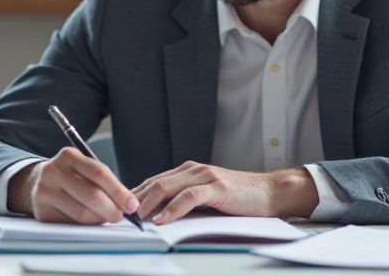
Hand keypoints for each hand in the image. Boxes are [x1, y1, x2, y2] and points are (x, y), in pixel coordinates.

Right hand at [7, 147, 139, 223]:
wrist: (39, 182)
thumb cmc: (72, 176)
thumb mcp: (85, 170)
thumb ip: (104, 182)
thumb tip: (129, 204)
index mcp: (69, 156)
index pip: (99, 173)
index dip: (119, 191)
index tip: (132, 205)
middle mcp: (53, 171)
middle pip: (91, 195)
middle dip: (112, 209)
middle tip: (121, 216)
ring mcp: (45, 191)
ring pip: (82, 212)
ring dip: (99, 219)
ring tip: (106, 218)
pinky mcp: (41, 211)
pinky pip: (70, 223)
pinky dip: (85, 225)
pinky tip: (89, 221)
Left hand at [131, 161, 318, 224]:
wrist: (270, 192)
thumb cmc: (239, 199)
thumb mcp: (206, 199)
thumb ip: (185, 202)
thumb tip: (157, 217)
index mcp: (189, 172)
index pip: (153, 181)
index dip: (134, 195)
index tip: (119, 210)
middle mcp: (194, 170)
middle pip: (155, 182)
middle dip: (134, 200)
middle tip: (120, 216)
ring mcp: (205, 176)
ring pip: (167, 187)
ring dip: (148, 204)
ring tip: (135, 219)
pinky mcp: (217, 188)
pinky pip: (189, 197)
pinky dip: (172, 209)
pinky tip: (162, 219)